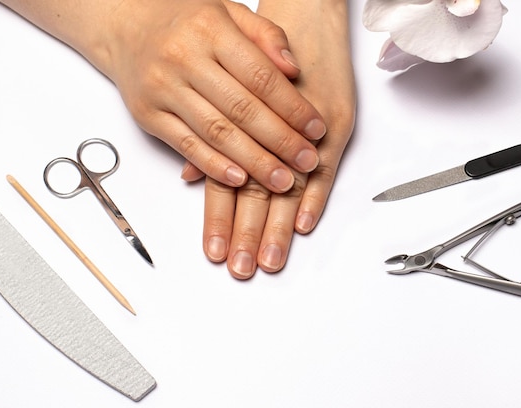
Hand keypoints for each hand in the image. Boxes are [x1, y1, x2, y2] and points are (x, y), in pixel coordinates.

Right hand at [0, 0, 326, 192]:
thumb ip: (266, 36)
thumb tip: (294, 71)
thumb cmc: (186, 20)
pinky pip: (185, 145)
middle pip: (242, 109)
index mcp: (211, 29)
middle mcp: (184, 58)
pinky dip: (214, 166)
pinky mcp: (148, 114)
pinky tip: (240, 179)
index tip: (317, 130)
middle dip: (280, 140)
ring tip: (282, 181)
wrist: (126, 24)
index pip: (261, 76)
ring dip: (254, 161)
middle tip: (307, 162)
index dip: (293, 107)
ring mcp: (162, 88)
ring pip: (216, 132)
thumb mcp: (229, 12)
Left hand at [192, 0, 355, 277]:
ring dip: (276, 228)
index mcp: (239, 126)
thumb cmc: (259, 59)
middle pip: (252, 192)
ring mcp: (303, 131)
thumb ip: (207, 134)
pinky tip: (303, 226)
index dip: (220, 220)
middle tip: (242, 269)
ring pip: (285, 188)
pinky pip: (325, 167)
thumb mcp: (225, 94)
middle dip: (246, 235)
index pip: (225, 183)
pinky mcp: (333, 124)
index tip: (216, 253)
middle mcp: (269, 132)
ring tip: (269, 262)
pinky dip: (314, 198)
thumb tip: (186, 176)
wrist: (302, 18)